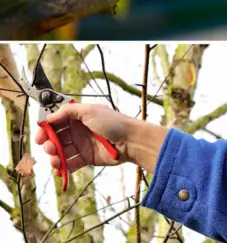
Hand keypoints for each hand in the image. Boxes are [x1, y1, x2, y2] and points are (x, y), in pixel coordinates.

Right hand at [35, 103, 166, 174]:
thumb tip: (50, 117)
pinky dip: (63, 168)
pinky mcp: (87, 158)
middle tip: (49, 148)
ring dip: (54, 157)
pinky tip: (59, 170)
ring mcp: (83, 145)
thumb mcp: (90, 110)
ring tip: (55, 161)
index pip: (56, 123)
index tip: (40, 136)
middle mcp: (79, 131)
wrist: (131, 140)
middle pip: (56, 139)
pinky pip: (71, 164)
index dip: (46, 130)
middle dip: (49, 145)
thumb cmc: (113, 123)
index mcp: (79, 118)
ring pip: (62, 152)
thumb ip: (68, 112)